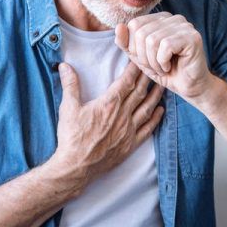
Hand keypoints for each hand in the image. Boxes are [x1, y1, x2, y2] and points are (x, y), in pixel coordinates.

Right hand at [50, 61, 164, 185]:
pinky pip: (147, 129)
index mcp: (109, 104)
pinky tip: (160, 111)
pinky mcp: (130, 145)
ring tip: (162, 85)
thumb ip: (70, 85)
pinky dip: (156, 119)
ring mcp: (128, 130)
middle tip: (154, 67)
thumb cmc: (72, 137)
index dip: (134, 69)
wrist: (76, 167)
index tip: (139, 60)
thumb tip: (65, 66)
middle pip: (140, 92)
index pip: (126, 81)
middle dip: (148, 78)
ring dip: (155, 96)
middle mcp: (122, 115)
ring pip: (147, 108)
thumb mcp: (68, 108)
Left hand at [115, 12, 210, 100]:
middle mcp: (173, 18)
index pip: (134, 24)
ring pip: (152, 40)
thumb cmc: (165, 71)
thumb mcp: (139, 58)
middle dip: (143, 57)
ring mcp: (184, 26)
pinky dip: (163, 62)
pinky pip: (165, 46)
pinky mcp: (192, 37)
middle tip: (155, 67)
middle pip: (141, 32)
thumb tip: (118, 27)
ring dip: (153, 62)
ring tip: (163, 68)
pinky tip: (170, 67)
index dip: (134, 47)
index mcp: (160, 18)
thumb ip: (126, 43)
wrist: (188, 87)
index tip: (146, 60)